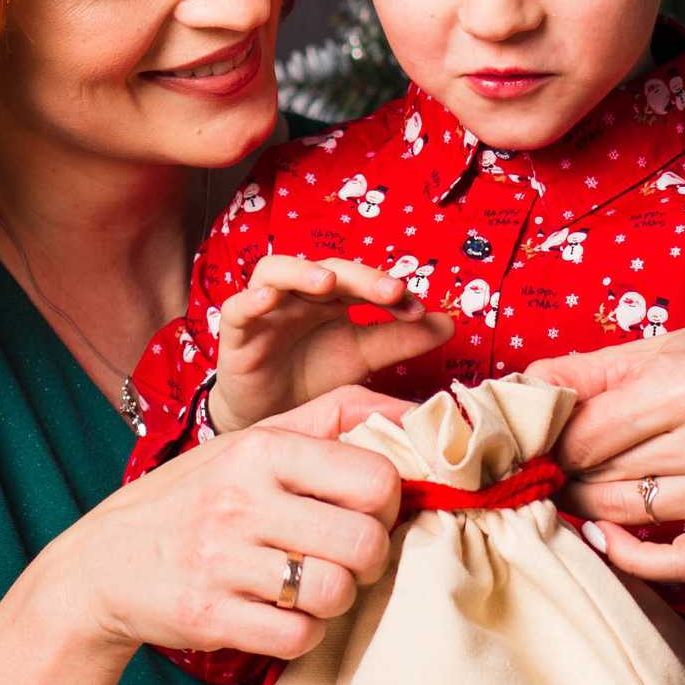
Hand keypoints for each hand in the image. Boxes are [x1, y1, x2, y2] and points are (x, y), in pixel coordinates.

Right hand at [42, 385, 410, 660]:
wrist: (99, 567)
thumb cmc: (195, 498)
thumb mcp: (251, 440)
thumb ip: (333, 417)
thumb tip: (418, 409)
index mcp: (262, 450)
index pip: (377, 478)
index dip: (390, 504)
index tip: (369, 513)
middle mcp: (241, 500)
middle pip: (366, 544)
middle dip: (368, 559)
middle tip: (344, 558)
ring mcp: (221, 561)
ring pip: (337, 593)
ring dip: (336, 599)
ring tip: (312, 586)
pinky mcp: (209, 616)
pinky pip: (299, 636)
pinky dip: (302, 632)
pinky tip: (281, 614)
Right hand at [209, 255, 453, 432]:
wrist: (270, 415)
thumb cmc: (314, 377)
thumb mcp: (363, 358)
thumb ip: (400, 339)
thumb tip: (448, 322)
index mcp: (335, 298)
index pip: (365, 281)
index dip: (391, 291)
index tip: (418, 310)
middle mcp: (302, 294)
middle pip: (330, 269)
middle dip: (361, 278)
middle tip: (391, 292)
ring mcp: (267, 308)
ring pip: (278, 271)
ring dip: (303, 272)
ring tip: (328, 282)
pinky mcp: (236, 330)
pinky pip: (237, 307)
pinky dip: (251, 299)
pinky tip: (267, 299)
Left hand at [526, 311, 684, 583]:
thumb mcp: (663, 347)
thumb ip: (588, 371)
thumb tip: (519, 391)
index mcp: (684, 384)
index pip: (581, 438)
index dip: (548, 444)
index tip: (540, 442)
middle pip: (596, 479)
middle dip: (563, 474)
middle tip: (552, 466)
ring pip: (624, 517)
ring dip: (588, 508)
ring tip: (581, 487)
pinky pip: (675, 564)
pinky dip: (632, 558)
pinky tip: (610, 536)